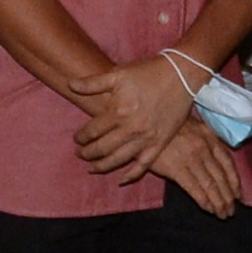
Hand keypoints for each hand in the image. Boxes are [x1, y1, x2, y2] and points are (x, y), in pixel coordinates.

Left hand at [72, 53, 196, 179]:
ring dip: (102, 166)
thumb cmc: (148, 72)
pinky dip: (131, 175)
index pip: (92, 131)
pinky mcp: (159, 144)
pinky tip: (121, 180)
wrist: (181, 75)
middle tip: (80, 154)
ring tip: (92, 168)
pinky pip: (143, 165)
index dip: (81, 137)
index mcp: (118, 112)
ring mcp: (146, 139)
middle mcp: (130, 129)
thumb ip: (92, 83)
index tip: (76, 139)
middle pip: (102, 148)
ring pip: (119, 160)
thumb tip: (70, 84)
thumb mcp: (118, 74)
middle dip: (87, 153)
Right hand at [145, 116, 240, 217]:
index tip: (238, 194)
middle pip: (221, 177)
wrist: (148, 123)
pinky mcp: (176, 169)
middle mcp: (204, 148)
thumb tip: (218, 163)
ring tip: (222, 214)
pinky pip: (194, 188)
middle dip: (228, 197)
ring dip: (218, 203)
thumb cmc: (169, 126)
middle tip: (231, 211)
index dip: (235, 181)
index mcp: (210, 137)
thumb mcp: (194, 127)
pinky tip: (208, 209)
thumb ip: (207, 142)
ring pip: (210, 185)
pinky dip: (203, 201)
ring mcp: (191, 159)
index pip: (228, 162)